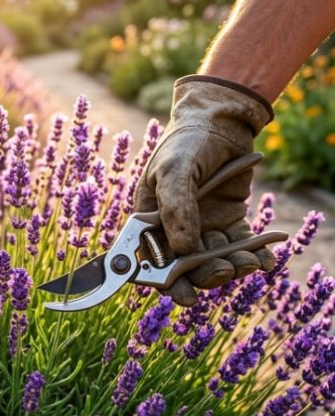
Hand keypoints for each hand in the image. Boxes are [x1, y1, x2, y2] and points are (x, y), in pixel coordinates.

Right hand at [134, 75, 277, 305]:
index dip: (165, 282)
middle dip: (205, 275)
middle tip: (224, 271)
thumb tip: (183, 250)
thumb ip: (176, 209)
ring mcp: (203, 226)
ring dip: (231, 266)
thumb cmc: (186, 142)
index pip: (152, 260)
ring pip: (215, 259)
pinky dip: (253, 255)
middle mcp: (174, 229)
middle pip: (186, 266)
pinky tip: (265, 259)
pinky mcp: (230, 221)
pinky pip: (240, 245)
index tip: (184, 295)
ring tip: (248, 263)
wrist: (221, 119)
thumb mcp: (174, 171)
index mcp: (149, 220)